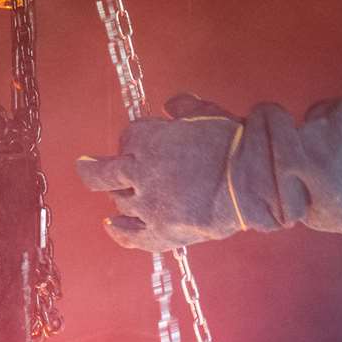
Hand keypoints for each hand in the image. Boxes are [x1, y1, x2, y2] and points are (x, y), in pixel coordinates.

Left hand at [75, 94, 246, 252]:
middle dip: (94, 168)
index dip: (135, 138)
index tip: (142, 139)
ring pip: (120, 201)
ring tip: (125, 193)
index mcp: (147, 141)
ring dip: (120, 195)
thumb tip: (170, 106)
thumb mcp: (206, 113)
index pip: (128, 137)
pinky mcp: (161, 233)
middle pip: (104, 173)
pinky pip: (130, 235)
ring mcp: (148, 206)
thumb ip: (182, 108)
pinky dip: (117, 231)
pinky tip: (109, 225)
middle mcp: (140, 173)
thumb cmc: (233, 143)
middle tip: (87, 165)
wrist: (254, 182)